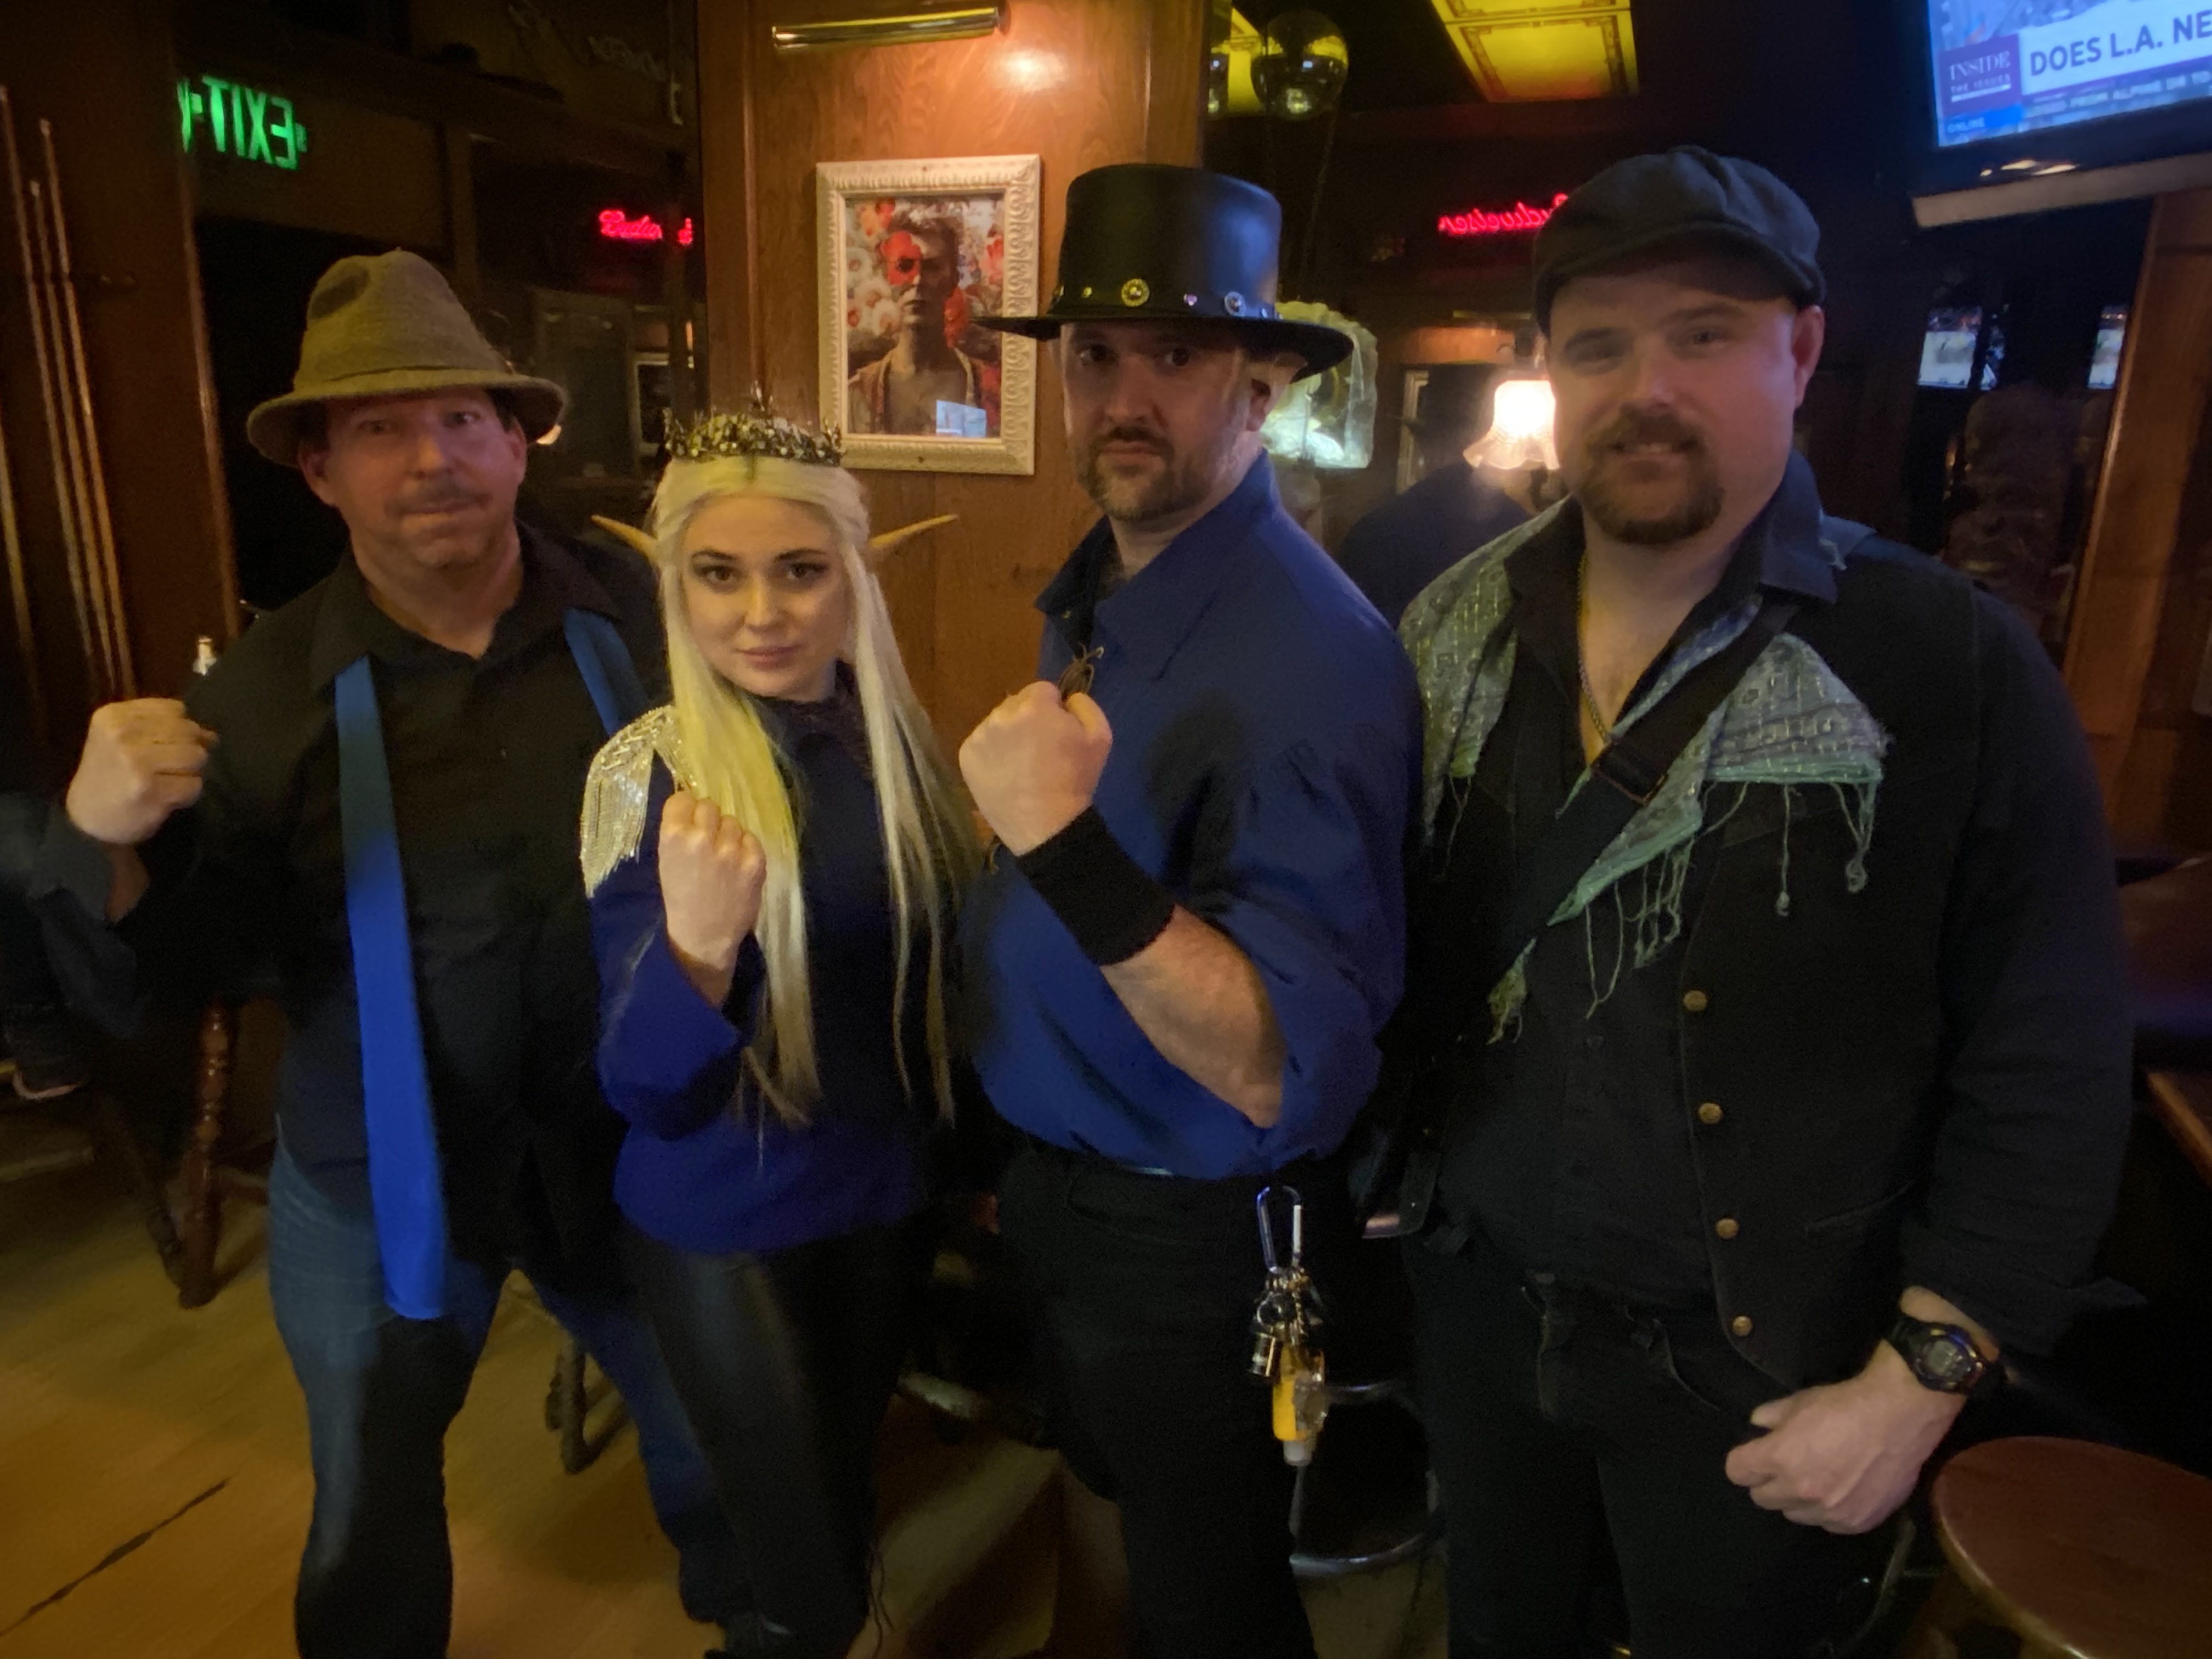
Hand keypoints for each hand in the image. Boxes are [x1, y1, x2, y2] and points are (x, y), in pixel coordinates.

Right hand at [65, 699, 216, 846]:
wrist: (86, 818)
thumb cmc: (110, 774)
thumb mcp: (122, 738)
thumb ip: (163, 727)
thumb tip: (211, 735)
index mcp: (114, 716)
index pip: (175, 709)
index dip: (180, 728)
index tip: (164, 745)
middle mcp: (122, 735)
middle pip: (189, 732)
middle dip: (187, 751)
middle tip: (165, 769)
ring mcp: (136, 762)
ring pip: (196, 756)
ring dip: (189, 773)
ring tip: (165, 782)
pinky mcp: (151, 790)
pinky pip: (194, 785)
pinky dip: (187, 794)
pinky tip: (166, 798)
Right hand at [657, 791, 765, 1000]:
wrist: (703, 936)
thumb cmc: (680, 900)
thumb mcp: (667, 863)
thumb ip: (678, 833)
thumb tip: (691, 805)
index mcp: (673, 837)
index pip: (683, 799)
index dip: (686, 810)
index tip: (688, 821)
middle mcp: (702, 837)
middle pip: (709, 806)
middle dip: (707, 821)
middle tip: (707, 840)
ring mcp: (731, 849)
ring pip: (732, 821)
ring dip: (728, 835)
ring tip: (723, 858)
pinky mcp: (755, 862)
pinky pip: (751, 839)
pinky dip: (746, 849)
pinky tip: (737, 867)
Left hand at [958, 682, 1111, 854]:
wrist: (1046, 826)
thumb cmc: (1076, 781)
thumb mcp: (1100, 737)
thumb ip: (1083, 704)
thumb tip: (1066, 698)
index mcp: (1035, 705)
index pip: (1043, 690)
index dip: (1054, 710)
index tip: (1057, 732)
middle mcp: (1002, 714)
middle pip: (1016, 704)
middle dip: (1028, 719)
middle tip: (1039, 750)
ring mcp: (980, 736)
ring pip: (997, 723)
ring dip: (1008, 735)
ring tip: (1021, 765)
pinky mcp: (966, 756)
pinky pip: (981, 744)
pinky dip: (992, 754)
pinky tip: (1006, 773)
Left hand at [1723, 1343, 1962, 1533]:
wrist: (1899, 1418)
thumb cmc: (1846, 1404)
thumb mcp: (1800, 1401)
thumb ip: (1771, 1416)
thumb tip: (1757, 1425)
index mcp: (1779, 1459)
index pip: (1737, 1472)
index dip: (1744, 1461)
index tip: (1754, 1454)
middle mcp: (1800, 1491)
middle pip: (1762, 1498)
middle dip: (1768, 1482)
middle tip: (1786, 1466)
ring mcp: (1829, 1512)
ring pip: (1794, 1514)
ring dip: (1797, 1499)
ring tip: (1818, 1479)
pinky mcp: (1856, 1523)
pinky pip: (1827, 1524)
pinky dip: (1828, 1511)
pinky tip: (1843, 1490)